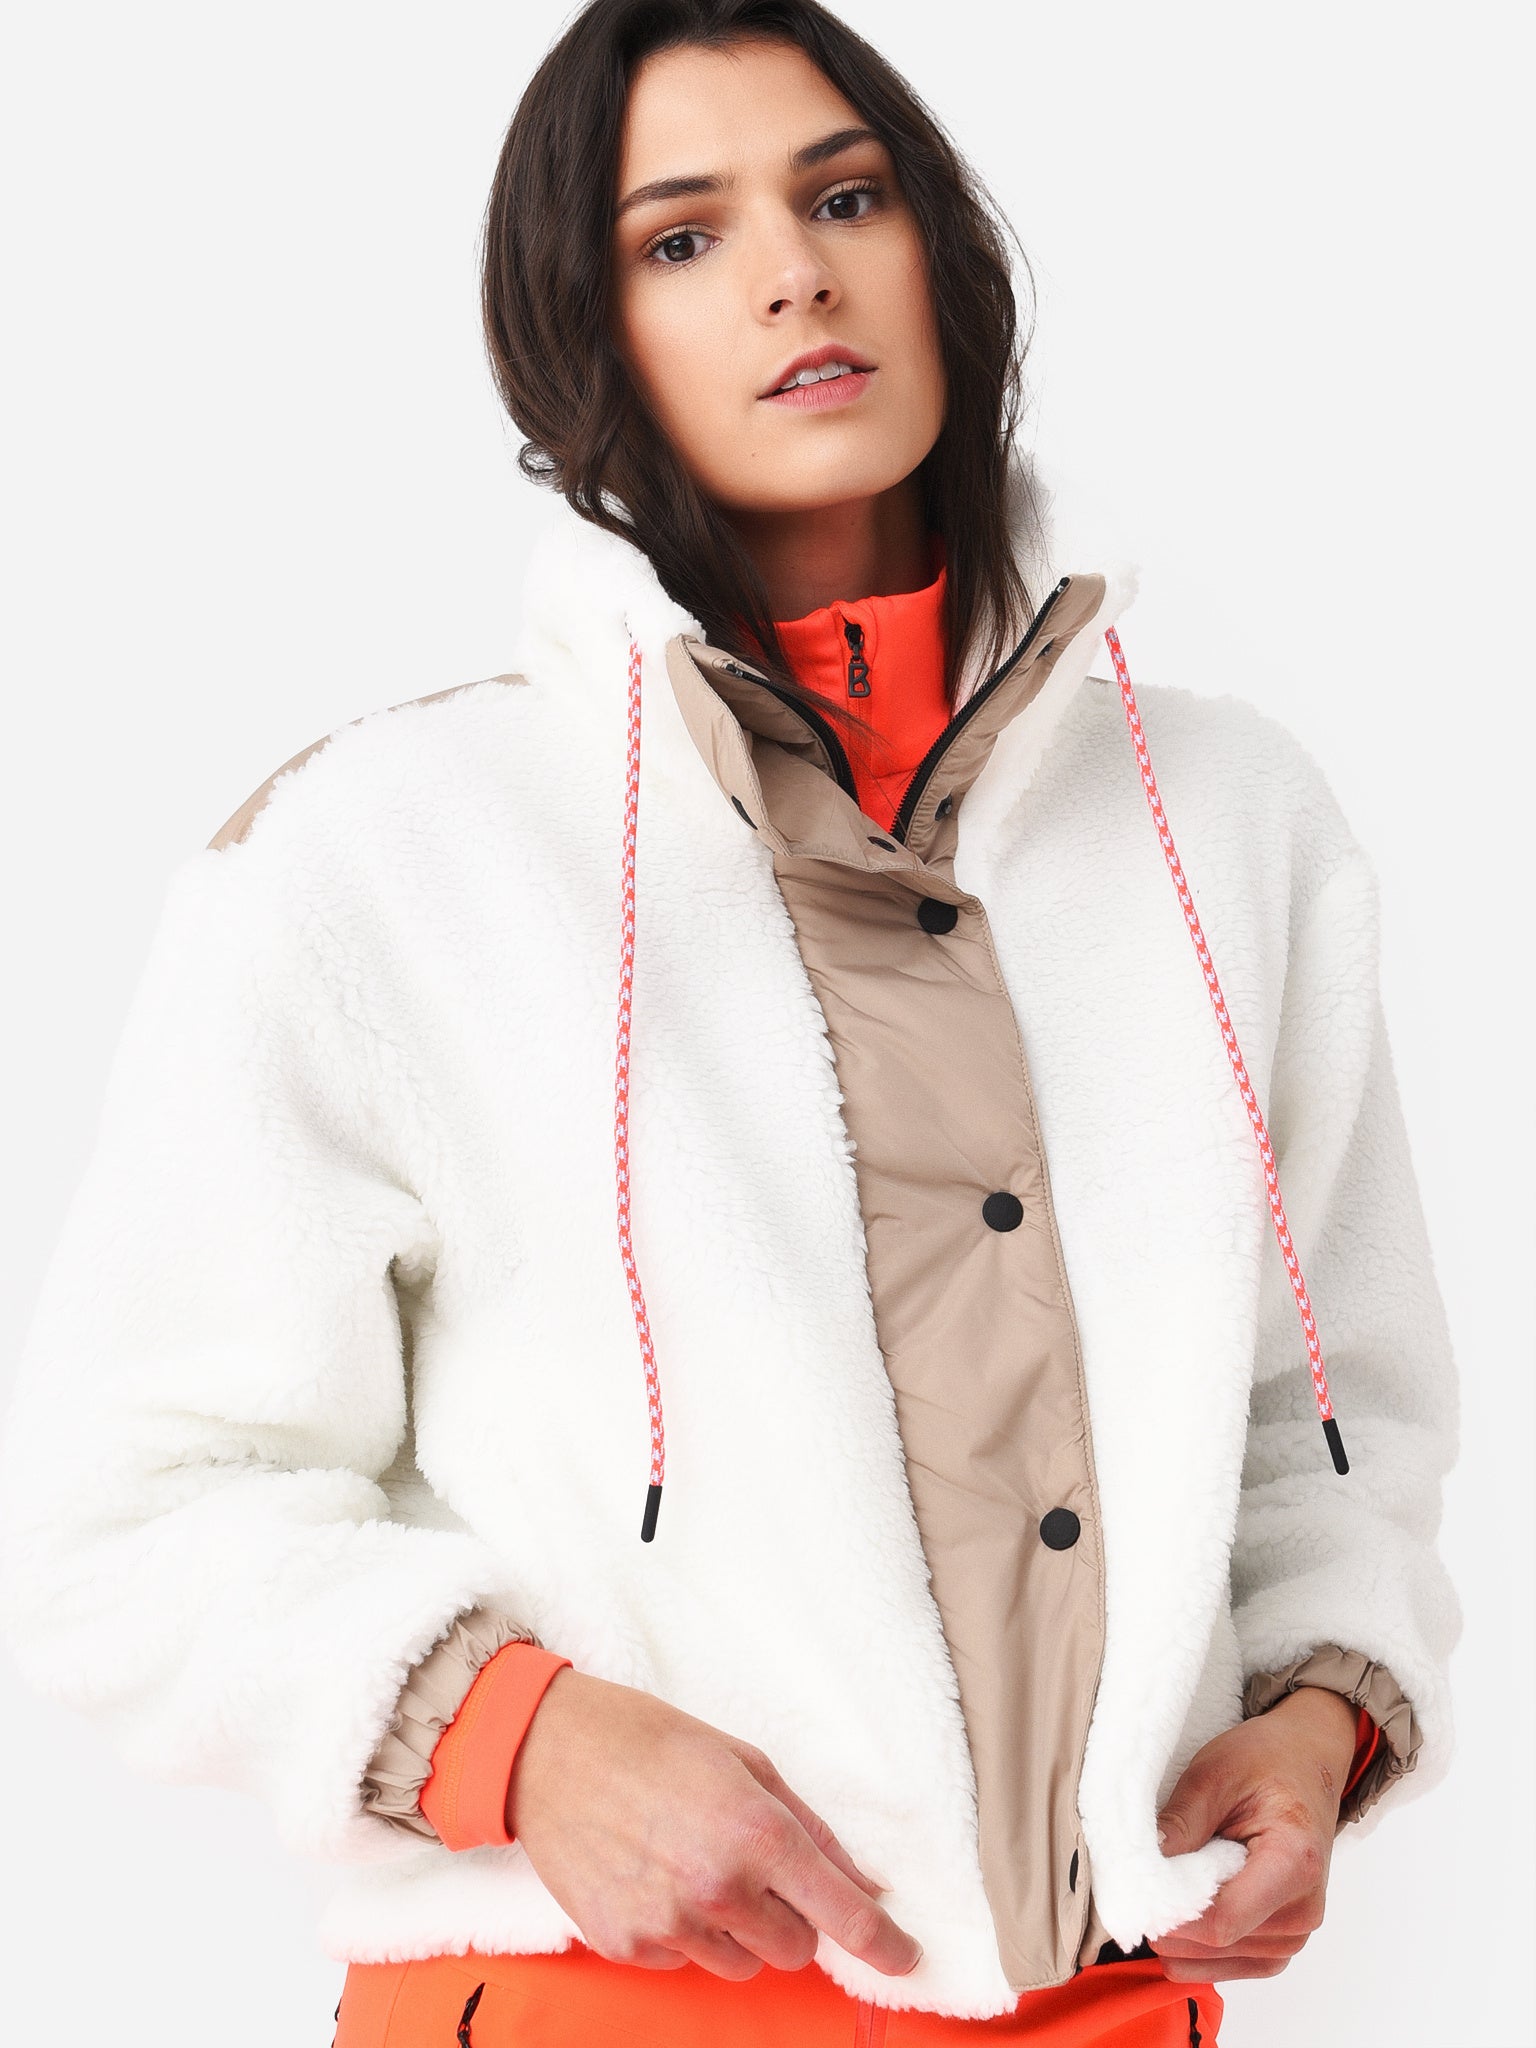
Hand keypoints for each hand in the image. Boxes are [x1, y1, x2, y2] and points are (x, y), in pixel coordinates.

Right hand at [504, 1667, 923, 1981]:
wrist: (550, 1752)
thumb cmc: (651, 1742)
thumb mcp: (745, 1761)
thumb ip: (810, 1828)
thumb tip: (864, 1882)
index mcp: (756, 1833)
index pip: (842, 1915)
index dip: (885, 1944)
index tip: (907, 1957)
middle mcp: (717, 1888)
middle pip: (795, 1951)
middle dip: (793, 1920)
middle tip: (760, 1871)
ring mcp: (668, 1925)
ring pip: (742, 1964)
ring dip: (739, 1930)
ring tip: (698, 1865)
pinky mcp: (627, 1946)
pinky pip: (686, 1962)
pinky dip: (685, 1933)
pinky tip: (658, 1878)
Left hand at [1150, 1686, 1358, 1982]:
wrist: (1307, 1763)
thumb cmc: (1267, 1762)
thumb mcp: (1215, 1772)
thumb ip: (1181, 1822)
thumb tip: (1140, 1870)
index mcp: (1294, 1863)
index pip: (1222, 1921)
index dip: (1171, 1912)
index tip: (1137, 1887)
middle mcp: (1303, 1910)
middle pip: (1216, 1942)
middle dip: (1170, 1918)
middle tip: (1145, 1875)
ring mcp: (1296, 1933)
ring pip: (1217, 1960)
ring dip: (1181, 1932)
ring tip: (1172, 1881)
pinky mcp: (1281, 1943)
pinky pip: (1228, 1965)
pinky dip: (1195, 1946)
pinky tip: (1180, 1912)